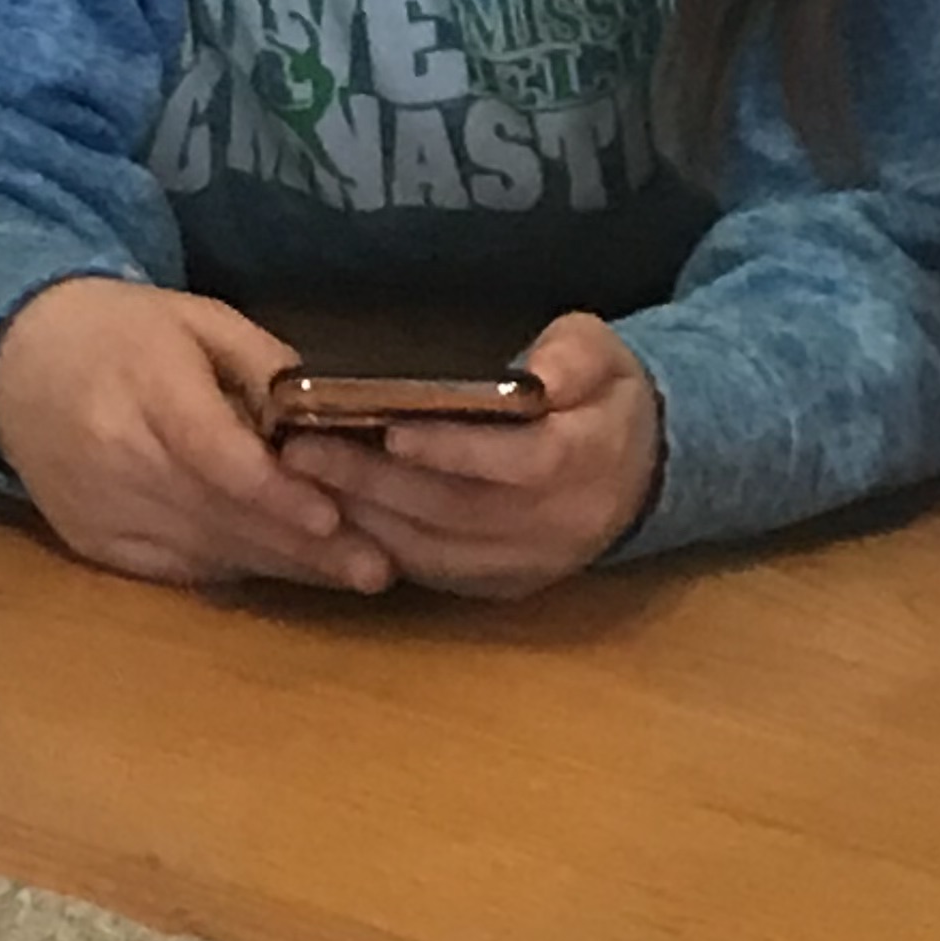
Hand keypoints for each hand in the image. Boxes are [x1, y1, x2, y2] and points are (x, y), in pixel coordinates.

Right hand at [0, 279, 392, 594]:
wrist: (15, 362)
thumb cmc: (123, 332)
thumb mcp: (199, 319)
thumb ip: (265, 365)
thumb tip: (328, 420)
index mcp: (143, 386)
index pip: (213, 454)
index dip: (274, 492)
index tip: (333, 516)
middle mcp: (115, 456)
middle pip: (220, 514)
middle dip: (304, 546)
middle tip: (378, 568)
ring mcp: (98, 508)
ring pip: (205, 551)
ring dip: (282, 566)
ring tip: (351, 574)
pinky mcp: (90, 542)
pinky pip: (177, 568)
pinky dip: (235, 567)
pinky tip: (286, 568)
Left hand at [272, 310, 658, 600]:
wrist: (639, 472)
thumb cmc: (604, 397)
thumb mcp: (601, 354)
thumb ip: (572, 356)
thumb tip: (539, 377)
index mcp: (587, 463)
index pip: (519, 463)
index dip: (453, 450)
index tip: (388, 431)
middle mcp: (557, 527)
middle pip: (458, 510)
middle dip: (374, 482)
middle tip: (302, 450)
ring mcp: (527, 566)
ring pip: (435, 549)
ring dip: (361, 518)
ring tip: (300, 478)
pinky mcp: (501, 586)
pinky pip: (432, 571)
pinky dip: (378, 544)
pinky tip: (332, 511)